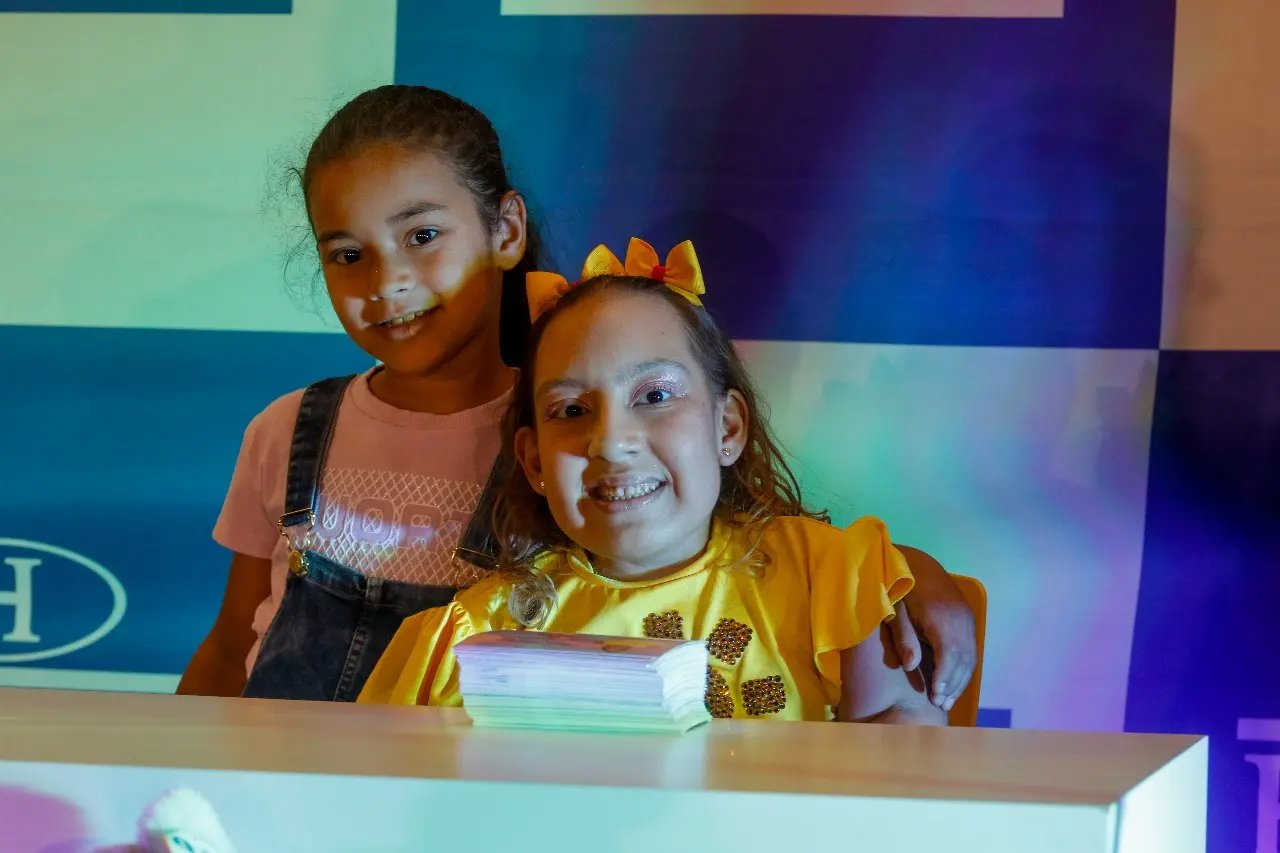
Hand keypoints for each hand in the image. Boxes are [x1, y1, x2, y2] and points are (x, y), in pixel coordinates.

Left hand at [891, 545, 977, 712]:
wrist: (919, 565)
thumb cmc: (901, 589)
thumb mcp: (896, 612)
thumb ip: (904, 637)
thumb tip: (911, 665)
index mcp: (941, 615)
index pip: (949, 652)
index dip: (944, 676)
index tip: (936, 696)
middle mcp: (960, 618)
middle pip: (963, 658)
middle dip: (953, 684)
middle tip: (941, 705)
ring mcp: (967, 618)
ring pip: (970, 656)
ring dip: (960, 680)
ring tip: (947, 701)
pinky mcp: (969, 620)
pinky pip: (971, 649)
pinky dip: (964, 669)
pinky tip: (954, 683)